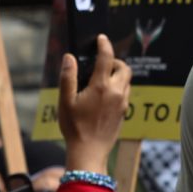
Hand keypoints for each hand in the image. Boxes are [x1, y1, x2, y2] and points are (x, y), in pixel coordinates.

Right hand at [58, 35, 131, 171]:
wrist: (89, 152)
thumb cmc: (75, 127)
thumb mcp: (65, 101)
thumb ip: (68, 77)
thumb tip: (69, 58)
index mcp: (101, 86)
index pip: (107, 58)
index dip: (104, 45)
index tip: (101, 38)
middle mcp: (116, 92)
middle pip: (124, 68)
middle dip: (115, 61)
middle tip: (103, 63)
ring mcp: (122, 103)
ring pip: (127, 81)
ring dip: (118, 75)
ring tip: (103, 78)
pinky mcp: (124, 113)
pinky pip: (125, 93)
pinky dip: (119, 87)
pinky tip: (105, 95)